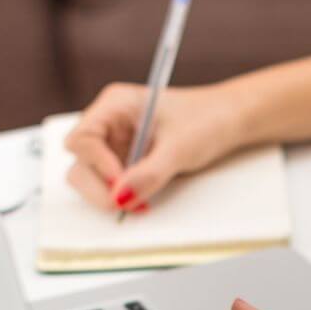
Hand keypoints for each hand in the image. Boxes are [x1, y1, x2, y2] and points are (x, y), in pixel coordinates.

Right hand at [63, 82, 253, 211]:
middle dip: (99, 186)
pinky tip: (143, 202)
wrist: (230, 121)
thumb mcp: (180, 147)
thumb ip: (149, 173)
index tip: (120, 182)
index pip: (83, 138)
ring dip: (109, 195)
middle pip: (80, 161)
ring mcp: (115, 145)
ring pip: (90, 177)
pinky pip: (111, 185)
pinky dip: (122, 197)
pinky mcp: (125, 163)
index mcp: (114, 105)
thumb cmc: (207, 119)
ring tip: (140, 204)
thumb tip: (120, 198)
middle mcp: (108, 124)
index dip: (96, 163)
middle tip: (125, 204)